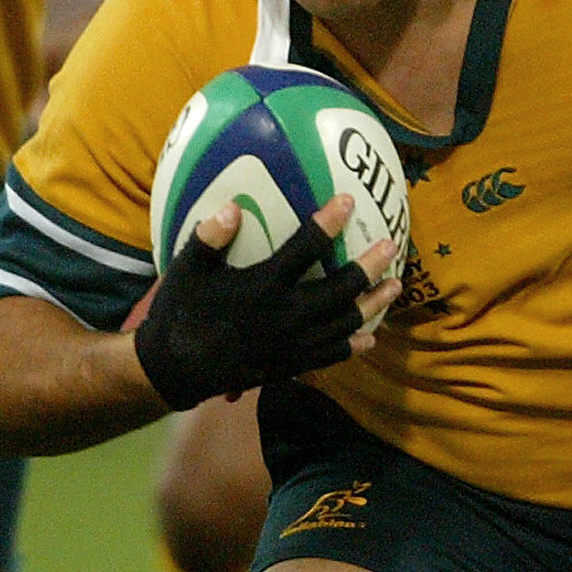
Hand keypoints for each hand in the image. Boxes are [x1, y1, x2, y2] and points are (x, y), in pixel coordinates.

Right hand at [130, 196, 401, 411]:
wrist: (175, 370)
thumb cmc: (179, 313)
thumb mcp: (186, 270)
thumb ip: (209, 237)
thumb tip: (233, 206)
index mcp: (263, 286)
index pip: (305, 248)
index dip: (328, 223)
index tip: (348, 202)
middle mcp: (287, 315)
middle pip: (341, 288)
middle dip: (370, 265)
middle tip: (392, 245)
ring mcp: (293, 344)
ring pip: (346, 323)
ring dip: (374, 304)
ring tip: (396, 285)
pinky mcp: (291, 366)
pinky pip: (332, 355)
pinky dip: (354, 345)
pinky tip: (370, 337)